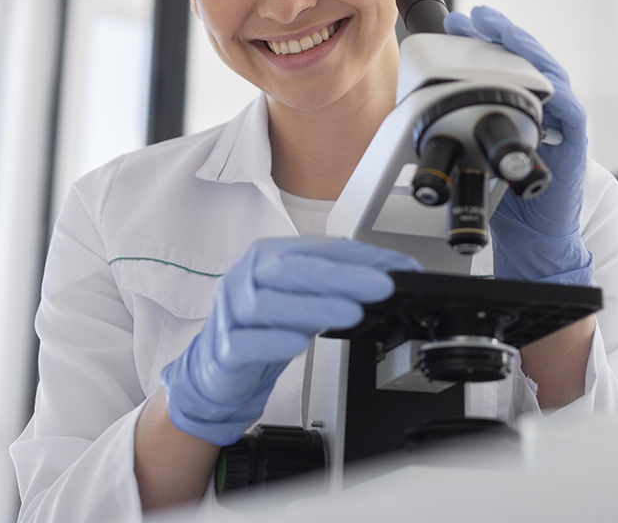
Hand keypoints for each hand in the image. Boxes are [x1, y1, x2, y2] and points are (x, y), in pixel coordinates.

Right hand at [160, 238, 420, 444]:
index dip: (361, 258)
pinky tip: (299, 343)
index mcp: (269, 256)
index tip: (398, 269)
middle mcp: (248, 276)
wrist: (219, 368)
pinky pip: (246, 343)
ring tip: (352, 314)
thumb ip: (340, 286)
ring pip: (269, 304)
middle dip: (341, 276)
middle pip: (292, 269)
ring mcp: (231, 311)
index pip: (319, 250)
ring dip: (314, 307)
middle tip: (381, 286)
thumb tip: (392, 276)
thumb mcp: (307, 299)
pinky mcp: (223, 348)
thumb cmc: (267, 326)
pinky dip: (273, 342)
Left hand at [444, 6, 593, 286]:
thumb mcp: (472, 156)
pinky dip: (557, 92)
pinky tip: (539, 76)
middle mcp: (543, 110)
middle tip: (474, 16)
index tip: (457, 22)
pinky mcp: (574, 146)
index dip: (483, 39)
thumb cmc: (503, 199)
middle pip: (526, 60)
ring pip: (549, 75)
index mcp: (519, 108)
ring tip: (502, 30)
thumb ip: (458, 130)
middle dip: (500, 33)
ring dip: (525, 50)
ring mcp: (561, 125)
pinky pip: (571, 111)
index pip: (504, 63)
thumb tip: (414, 111)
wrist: (532, 241)